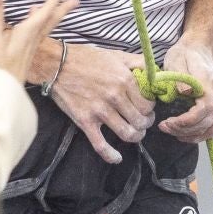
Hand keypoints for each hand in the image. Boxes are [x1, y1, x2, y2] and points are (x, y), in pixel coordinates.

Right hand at [0, 0, 76, 84]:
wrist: (2, 92)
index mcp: (27, 34)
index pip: (43, 13)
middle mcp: (32, 40)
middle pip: (50, 22)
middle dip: (62, 9)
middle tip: (76, 0)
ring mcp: (30, 47)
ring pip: (45, 27)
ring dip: (52, 15)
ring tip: (54, 4)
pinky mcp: (26, 53)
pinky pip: (37, 33)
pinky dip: (38, 23)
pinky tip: (32, 22)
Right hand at [49, 44, 152, 164]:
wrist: (56, 65)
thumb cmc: (86, 58)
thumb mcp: (116, 55)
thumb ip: (138, 62)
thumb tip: (156, 70)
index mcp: (124, 80)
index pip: (148, 104)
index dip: (150, 109)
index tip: (147, 108)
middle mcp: (115, 96)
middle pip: (140, 121)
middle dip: (145, 124)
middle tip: (143, 121)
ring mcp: (100, 111)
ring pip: (127, 134)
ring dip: (135, 137)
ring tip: (135, 133)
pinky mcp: (85, 121)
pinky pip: (101, 145)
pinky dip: (111, 155)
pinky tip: (117, 158)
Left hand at [157, 42, 212, 141]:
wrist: (199, 51)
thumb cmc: (185, 55)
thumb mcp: (175, 59)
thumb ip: (180, 77)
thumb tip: (185, 93)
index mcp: (208, 81)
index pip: (205, 108)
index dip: (187, 121)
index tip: (168, 122)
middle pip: (207, 122)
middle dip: (184, 130)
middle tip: (164, 127)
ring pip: (211, 129)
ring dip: (191, 135)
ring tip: (171, 132)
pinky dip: (200, 135)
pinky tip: (185, 135)